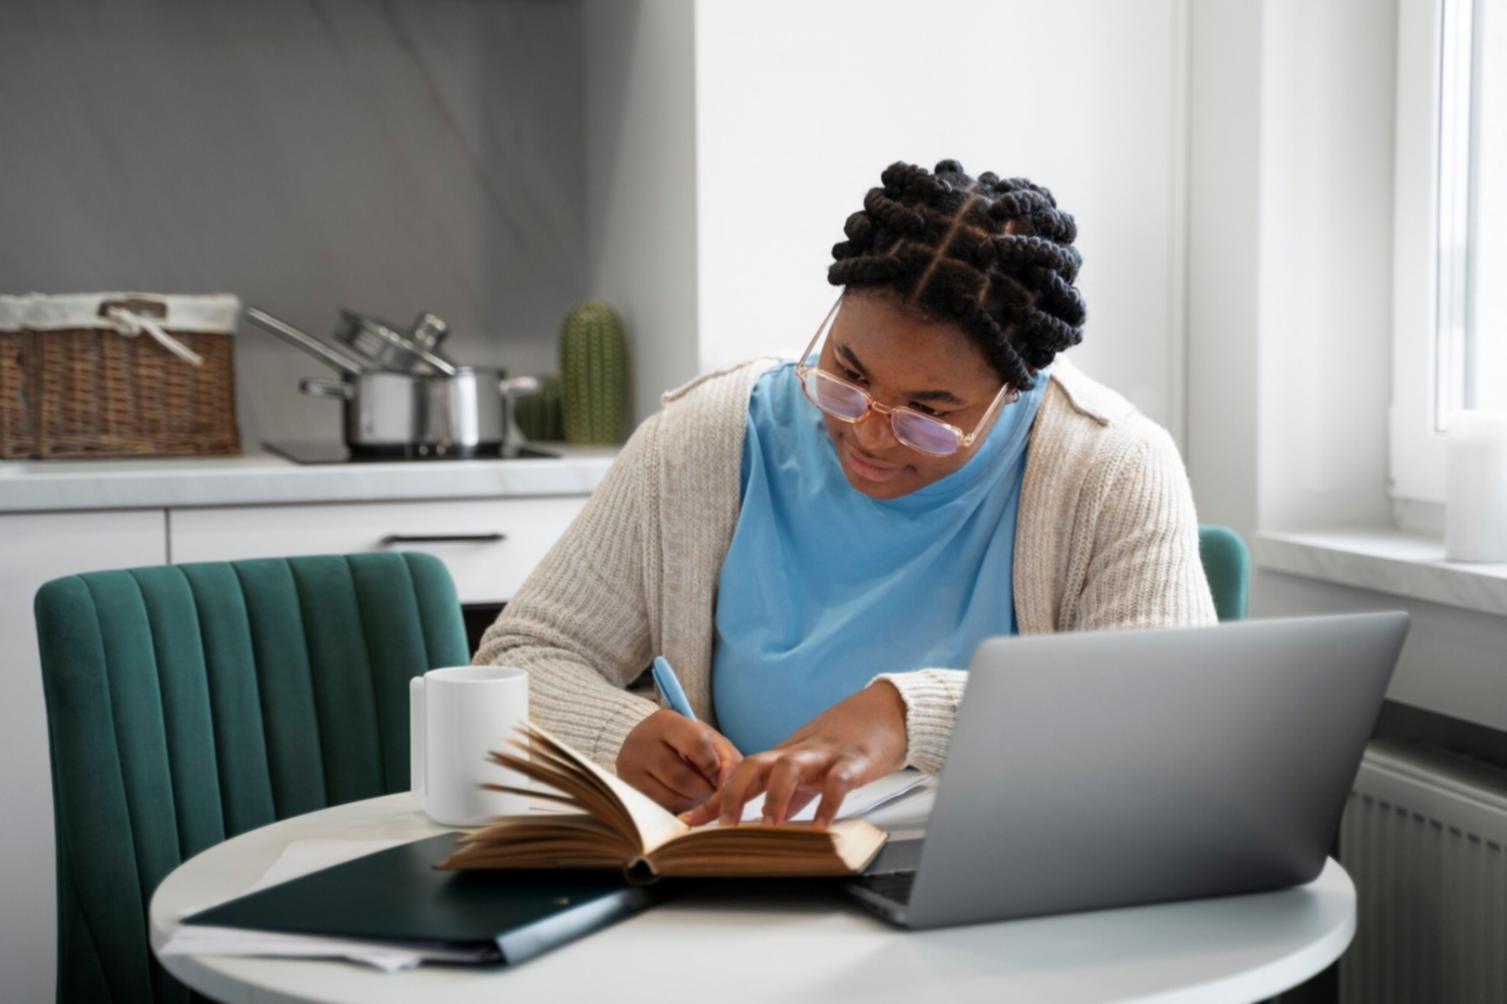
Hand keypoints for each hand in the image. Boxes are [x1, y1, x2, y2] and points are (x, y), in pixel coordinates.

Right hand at [616, 710, 741, 812]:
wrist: (650, 745)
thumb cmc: (688, 742)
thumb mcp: (709, 740)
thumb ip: (726, 759)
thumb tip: (725, 784)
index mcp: (664, 721)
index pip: (696, 744)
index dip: (713, 765)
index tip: (719, 773)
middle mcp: (641, 740)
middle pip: (683, 777)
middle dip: (705, 790)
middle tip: (712, 790)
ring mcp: (629, 766)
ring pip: (671, 796)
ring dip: (694, 802)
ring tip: (698, 793)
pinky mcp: (628, 788)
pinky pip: (661, 807)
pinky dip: (679, 807)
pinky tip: (682, 797)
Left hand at [682, 681, 907, 828]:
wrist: (887, 711)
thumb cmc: (846, 742)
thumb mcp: (811, 769)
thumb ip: (789, 796)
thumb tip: (766, 826)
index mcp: (783, 757)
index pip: (739, 777)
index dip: (713, 800)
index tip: (687, 823)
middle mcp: (797, 753)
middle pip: (754, 764)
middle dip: (733, 794)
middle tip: (723, 828)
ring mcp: (824, 755)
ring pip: (789, 767)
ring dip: (775, 798)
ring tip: (769, 829)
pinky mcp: (854, 760)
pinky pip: (837, 781)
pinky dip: (827, 804)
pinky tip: (821, 828)